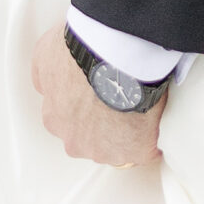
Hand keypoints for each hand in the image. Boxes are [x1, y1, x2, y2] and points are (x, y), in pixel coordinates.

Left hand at [32, 26, 164, 167]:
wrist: (114, 54)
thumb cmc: (79, 52)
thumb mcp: (45, 55)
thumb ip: (45, 77)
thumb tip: (48, 87)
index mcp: (55, 120)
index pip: (70, 123)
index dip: (87, 108)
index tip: (99, 94)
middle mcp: (77, 143)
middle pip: (92, 141)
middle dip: (105, 124)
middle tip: (120, 96)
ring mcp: (109, 152)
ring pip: (119, 148)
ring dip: (129, 131)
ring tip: (142, 103)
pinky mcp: (139, 151)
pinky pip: (149, 151)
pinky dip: (155, 138)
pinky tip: (158, 119)